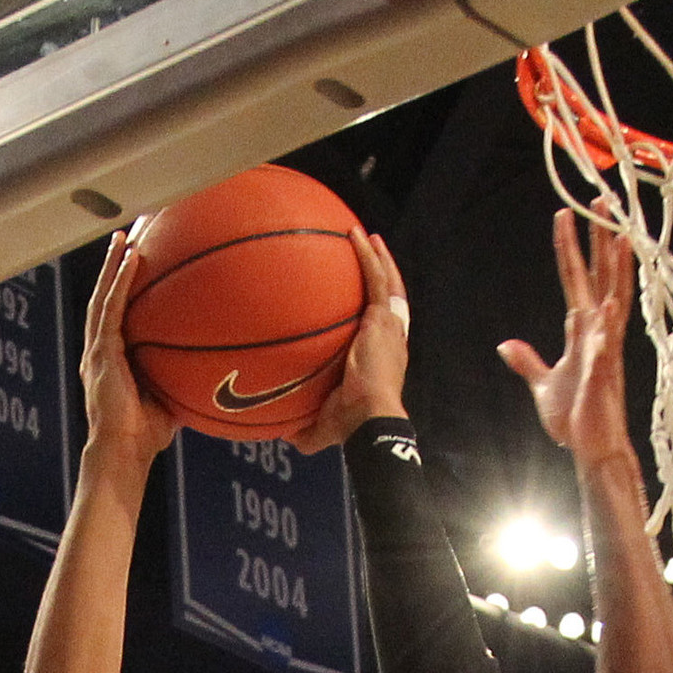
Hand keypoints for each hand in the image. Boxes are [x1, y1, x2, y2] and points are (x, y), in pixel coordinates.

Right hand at [80, 230, 177, 467]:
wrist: (124, 453)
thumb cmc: (146, 437)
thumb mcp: (168, 402)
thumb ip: (180, 383)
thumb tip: (212, 375)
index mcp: (111, 360)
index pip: (114, 316)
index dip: (119, 290)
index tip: (130, 266)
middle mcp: (99, 351)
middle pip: (104, 299)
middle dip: (111, 268)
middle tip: (123, 239)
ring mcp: (98, 351)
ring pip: (102, 297)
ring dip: (112, 266)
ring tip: (122, 238)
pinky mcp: (102, 354)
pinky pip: (111, 310)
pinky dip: (119, 283)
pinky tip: (129, 260)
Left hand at [288, 227, 408, 454]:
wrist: (369, 417)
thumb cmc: (352, 425)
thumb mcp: (324, 426)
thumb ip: (305, 428)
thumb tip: (282, 436)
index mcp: (382, 361)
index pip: (381, 331)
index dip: (375, 314)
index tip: (364, 302)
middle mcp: (391, 340)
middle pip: (390, 301)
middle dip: (381, 277)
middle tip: (369, 257)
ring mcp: (389, 327)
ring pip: (387, 283)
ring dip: (377, 258)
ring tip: (365, 237)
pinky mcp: (383, 318)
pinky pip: (377, 279)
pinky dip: (368, 257)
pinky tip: (355, 235)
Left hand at [498, 207, 634, 467]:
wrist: (591, 450)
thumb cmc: (574, 420)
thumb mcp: (543, 384)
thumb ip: (527, 361)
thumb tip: (505, 345)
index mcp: (582, 331)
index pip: (575, 279)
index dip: (569, 248)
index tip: (565, 215)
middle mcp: (597, 332)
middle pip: (599, 275)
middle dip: (600, 239)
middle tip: (601, 201)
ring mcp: (604, 349)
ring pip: (612, 297)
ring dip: (616, 267)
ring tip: (620, 233)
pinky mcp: (604, 373)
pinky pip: (607, 344)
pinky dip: (609, 325)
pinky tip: (612, 304)